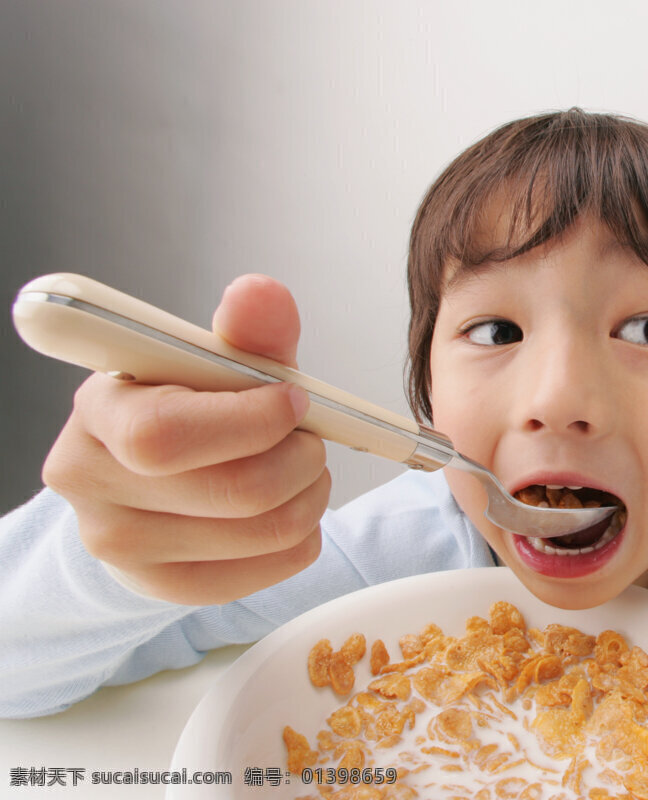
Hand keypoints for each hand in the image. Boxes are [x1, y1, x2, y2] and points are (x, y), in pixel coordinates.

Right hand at [42, 275, 330, 603]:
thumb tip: (261, 294)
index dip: (251, 420)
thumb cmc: (188, 411)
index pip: (166, 434)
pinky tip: (290, 506)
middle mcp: (93, 485)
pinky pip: (276, 567)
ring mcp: (123, 547)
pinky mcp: (166, 588)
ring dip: (312, 493)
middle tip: (311, 436)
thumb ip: (247, 332)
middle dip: (301, 457)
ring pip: (267, 531)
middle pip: (236, 490)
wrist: (142, 483)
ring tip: (303, 467)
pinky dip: (306, 533)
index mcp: (101, 413)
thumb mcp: (213, 363)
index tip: (292, 397)